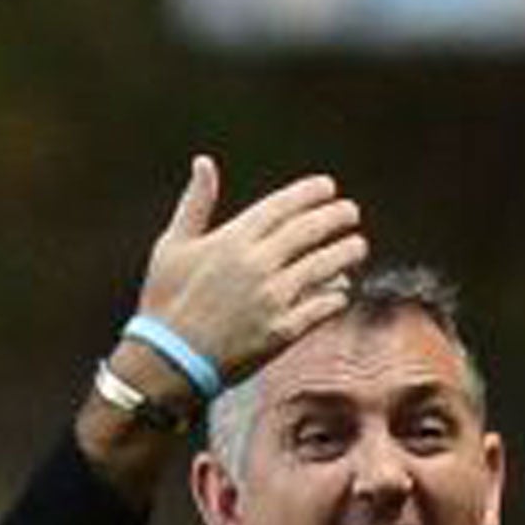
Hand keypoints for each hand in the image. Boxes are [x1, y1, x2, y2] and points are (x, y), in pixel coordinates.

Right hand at [135, 155, 368, 388]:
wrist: (168, 361)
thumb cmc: (165, 301)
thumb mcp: (172, 246)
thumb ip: (195, 203)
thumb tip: (204, 162)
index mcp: (232, 240)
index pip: (282, 206)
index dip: (310, 193)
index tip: (328, 187)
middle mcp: (257, 265)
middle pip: (309, 231)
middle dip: (336, 217)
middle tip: (351, 212)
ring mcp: (272, 299)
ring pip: (322, 267)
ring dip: (345, 253)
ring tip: (358, 246)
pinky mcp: (281, 332)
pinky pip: (320, 308)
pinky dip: (335, 296)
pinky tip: (343, 290)